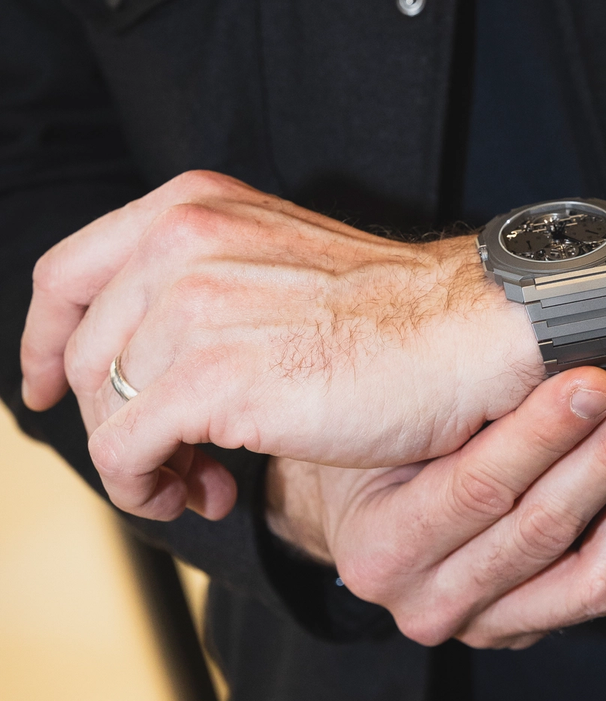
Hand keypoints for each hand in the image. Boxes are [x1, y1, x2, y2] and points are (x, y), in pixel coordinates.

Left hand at [20, 171, 541, 519]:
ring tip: (199, 483)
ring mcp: (194, 307)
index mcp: (193, 208)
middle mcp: (181, 242)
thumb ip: (205, 293)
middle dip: (109, 420)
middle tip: (171, 462)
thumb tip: (147, 366)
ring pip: (101, 410)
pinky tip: (206, 493)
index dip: (43, 340)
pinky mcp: (213, 378)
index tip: (49, 387)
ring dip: (140, 463)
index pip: (68, 274)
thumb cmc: (392, 316)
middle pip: (82, 355)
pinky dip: (148, 486)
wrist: (467, 335)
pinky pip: (127, 452)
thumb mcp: (280, 269)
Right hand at [266, 366, 605, 648]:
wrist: (363, 510)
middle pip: (540, 529)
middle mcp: (426, 603)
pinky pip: (598, 587)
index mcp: (379, 548)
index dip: (543, 434)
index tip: (596, 380)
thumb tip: (535, 330)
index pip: (475, 489)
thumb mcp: (386, 422)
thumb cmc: (372, 450)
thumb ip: (444, 401)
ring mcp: (479, 626)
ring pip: (585, 571)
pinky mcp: (522, 627)